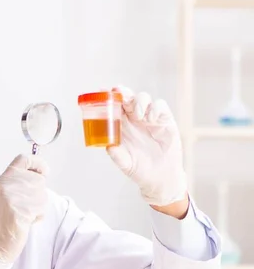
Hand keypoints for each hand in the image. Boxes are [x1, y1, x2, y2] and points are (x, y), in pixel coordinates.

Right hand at [0, 154, 48, 268]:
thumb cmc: (4, 220)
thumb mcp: (7, 194)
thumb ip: (21, 182)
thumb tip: (42, 174)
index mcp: (4, 179)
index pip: (24, 159)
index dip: (38, 163)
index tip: (44, 171)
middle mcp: (8, 184)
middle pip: (38, 180)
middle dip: (38, 195)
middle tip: (25, 206)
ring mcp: (14, 196)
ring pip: (42, 195)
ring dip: (38, 207)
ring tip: (23, 215)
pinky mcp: (21, 209)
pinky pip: (41, 209)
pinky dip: (37, 217)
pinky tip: (25, 222)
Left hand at [106, 86, 187, 207]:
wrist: (160, 177)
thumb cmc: (139, 168)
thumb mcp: (125, 163)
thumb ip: (117, 155)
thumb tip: (109, 147)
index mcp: (122, 126)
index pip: (115, 107)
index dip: (109, 98)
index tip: (103, 91)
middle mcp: (135, 119)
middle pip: (128, 98)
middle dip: (123, 92)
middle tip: (119, 94)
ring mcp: (150, 118)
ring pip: (144, 98)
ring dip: (139, 101)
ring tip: (139, 116)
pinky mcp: (165, 121)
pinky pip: (161, 107)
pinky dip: (155, 108)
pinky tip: (151, 119)